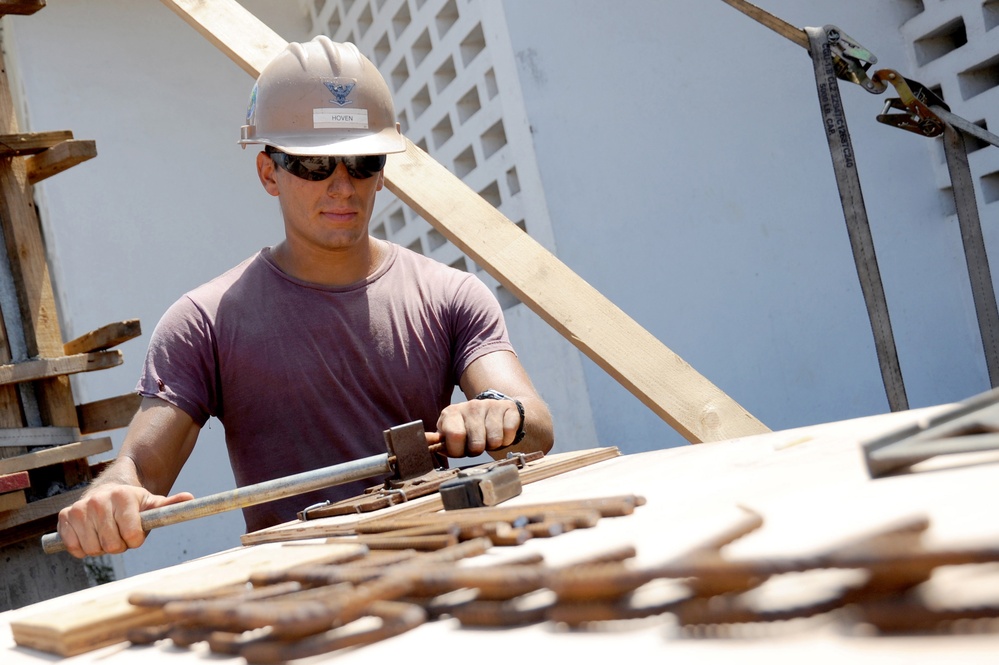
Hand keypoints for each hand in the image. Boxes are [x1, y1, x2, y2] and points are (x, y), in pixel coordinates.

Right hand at [56, 484, 193, 557]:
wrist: (108, 491)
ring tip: (106, 532)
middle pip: (112, 546)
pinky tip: (90, 534)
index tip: (135, 532)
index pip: (131, 536)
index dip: (135, 540)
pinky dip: (83, 548)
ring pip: (93, 549)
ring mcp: (80, 508)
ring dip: (101, 547)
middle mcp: (99, 501)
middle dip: (119, 544)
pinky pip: (74, 547)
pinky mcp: (65, 516)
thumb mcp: (153, 503)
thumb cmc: (133, 503)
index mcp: (123, 497)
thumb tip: (191, 498)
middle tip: (119, 532)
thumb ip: (171, 505)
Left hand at [434, 398, 522, 456]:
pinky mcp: (507, 408)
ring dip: (493, 445)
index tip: (461, 450)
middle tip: (477, 445)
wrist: (498, 413)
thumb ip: (439, 441)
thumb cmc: (471, 430)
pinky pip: (508, 434)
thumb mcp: (452, 434)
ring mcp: (490, 405)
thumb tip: (425, 443)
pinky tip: (502, 433)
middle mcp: (470, 406)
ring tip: (489, 438)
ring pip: (494, 440)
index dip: (458, 451)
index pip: (454, 437)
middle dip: (477, 451)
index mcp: (451, 413)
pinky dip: (507, 440)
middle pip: (476, 444)